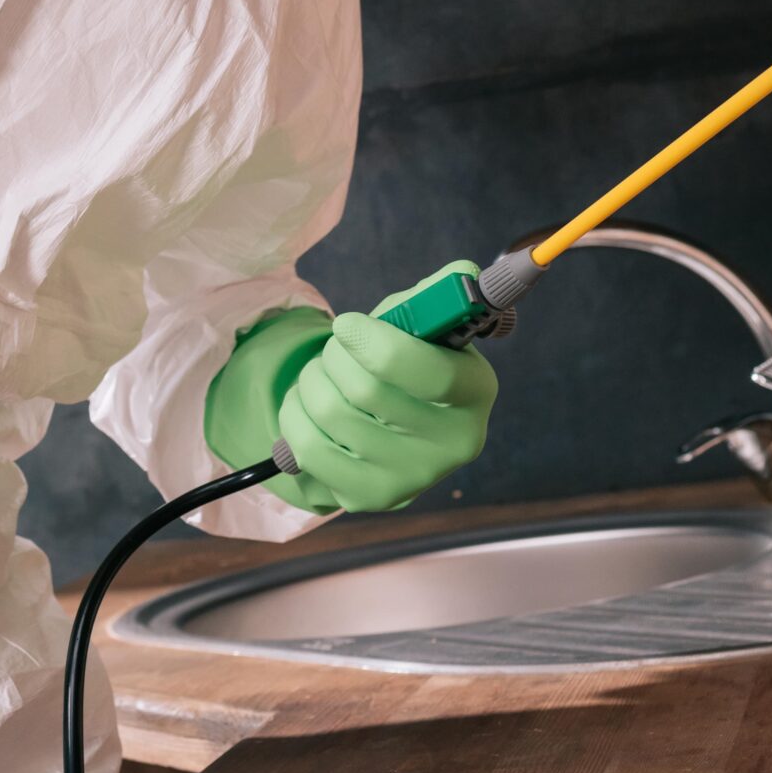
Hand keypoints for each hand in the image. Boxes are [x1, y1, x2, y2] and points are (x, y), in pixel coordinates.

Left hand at [277, 262, 497, 511]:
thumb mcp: (427, 320)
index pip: (428, 373)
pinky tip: (309, 405)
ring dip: (311, 380)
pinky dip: (295, 414)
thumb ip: (440, 293)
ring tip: (322, 373)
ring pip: (330, 414)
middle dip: (334, 355)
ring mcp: (412, 478)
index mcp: (476, 391)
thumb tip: (461, 275)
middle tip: (335, 346)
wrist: (393, 419)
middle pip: (365, 390)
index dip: (374, 342)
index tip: (346, 324)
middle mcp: (454, 443)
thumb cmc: (408, 357)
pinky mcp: (370, 497)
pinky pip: (307, 448)